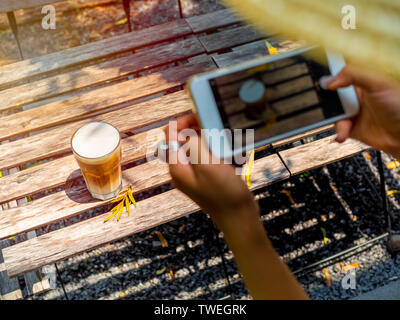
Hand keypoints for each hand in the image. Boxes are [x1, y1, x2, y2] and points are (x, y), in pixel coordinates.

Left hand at [164, 114, 259, 230]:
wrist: (240, 218)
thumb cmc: (225, 196)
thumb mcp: (207, 165)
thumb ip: (193, 145)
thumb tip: (184, 131)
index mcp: (178, 167)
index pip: (170, 136)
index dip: (182, 122)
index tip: (198, 116)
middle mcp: (184, 170)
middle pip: (185, 139)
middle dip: (201, 131)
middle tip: (217, 129)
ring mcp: (196, 173)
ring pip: (201, 147)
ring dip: (214, 142)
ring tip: (227, 148)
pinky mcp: (209, 176)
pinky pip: (212, 157)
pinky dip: (222, 153)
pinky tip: (233, 160)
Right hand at [327, 66, 399, 158]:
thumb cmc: (399, 107)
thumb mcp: (379, 84)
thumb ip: (355, 75)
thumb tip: (332, 79)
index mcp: (361, 81)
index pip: (340, 74)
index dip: (330, 77)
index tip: (321, 82)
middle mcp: (355, 96)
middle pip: (331, 95)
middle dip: (326, 101)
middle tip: (328, 105)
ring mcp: (351, 112)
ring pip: (332, 112)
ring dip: (334, 118)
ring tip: (344, 123)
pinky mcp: (350, 127)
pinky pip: (336, 127)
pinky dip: (338, 130)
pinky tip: (344, 132)